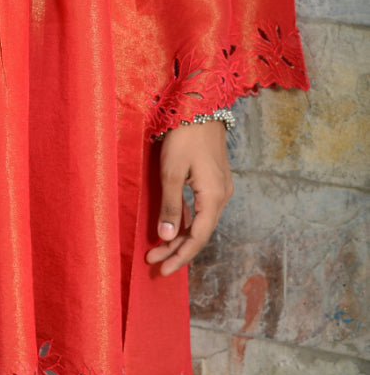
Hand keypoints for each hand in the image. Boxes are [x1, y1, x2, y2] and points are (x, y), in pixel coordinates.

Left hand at [145, 121, 232, 276]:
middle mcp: (221, 196)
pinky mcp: (213, 179)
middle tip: (153, 261)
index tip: (161, 270)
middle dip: (176, 249)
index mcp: (214, 197)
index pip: (197, 238)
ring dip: (179, 235)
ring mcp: (219, 187)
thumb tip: (166, 237)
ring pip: (199, 221)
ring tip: (158, 248)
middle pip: (199, 232)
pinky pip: (200, 208)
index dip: (179, 256)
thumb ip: (170, 205)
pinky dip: (185, 219)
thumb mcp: (172, 171)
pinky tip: (170, 224)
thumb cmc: (185, 135)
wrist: (202, 105)